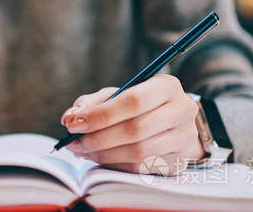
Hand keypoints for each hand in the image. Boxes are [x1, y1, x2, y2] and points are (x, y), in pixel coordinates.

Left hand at [60, 75, 204, 174]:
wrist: (174, 125)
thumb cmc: (140, 106)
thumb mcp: (119, 95)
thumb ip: (93, 103)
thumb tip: (69, 117)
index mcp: (167, 86)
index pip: (133, 101)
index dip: (101, 115)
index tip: (73, 123)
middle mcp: (182, 111)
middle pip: (135, 129)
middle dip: (98, 137)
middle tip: (74, 141)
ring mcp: (183, 139)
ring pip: (138, 152)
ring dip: (104, 154)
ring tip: (83, 150)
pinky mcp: (178, 162)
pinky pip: (141, 168)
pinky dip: (115, 164)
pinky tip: (99, 158)